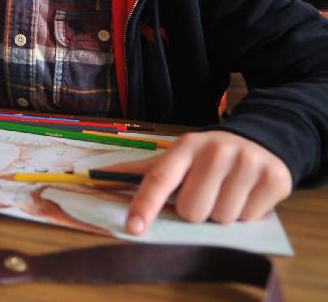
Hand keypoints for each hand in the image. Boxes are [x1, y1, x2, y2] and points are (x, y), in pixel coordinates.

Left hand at [101, 131, 291, 234]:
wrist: (259, 140)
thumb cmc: (207, 157)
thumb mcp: (177, 157)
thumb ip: (141, 171)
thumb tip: (95, 177)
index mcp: (186, 146)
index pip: (160, 179)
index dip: (145, 205)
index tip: (133, 228)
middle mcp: (216, 150)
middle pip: (192, 210)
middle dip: (195, 211)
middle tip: (204, 194)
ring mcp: (247, 161)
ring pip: (222, 218)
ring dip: (222, 214)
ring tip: (227, 192)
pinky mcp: (274, 177)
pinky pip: (250, 218)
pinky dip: (247, 214)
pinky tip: (247, 194)